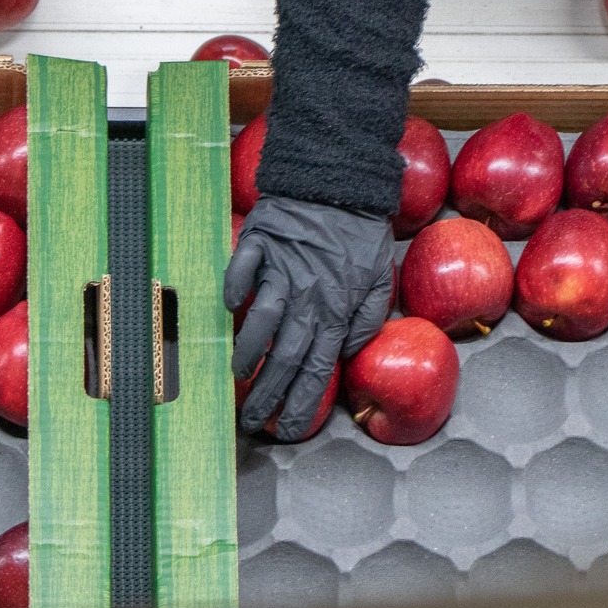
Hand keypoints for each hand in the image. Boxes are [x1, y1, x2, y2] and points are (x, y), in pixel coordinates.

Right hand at [223, 196, 394, 439]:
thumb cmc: (360, 231)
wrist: (342, 178)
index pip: (319, 368)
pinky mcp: (261, 242)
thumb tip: (349, 350)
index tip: (286, 429)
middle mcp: (308, 295)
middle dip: (268, 394)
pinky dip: (234, 287)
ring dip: (248, 349)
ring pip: (262, 319)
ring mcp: (281, 268)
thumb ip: (367, 319)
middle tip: (252, 420)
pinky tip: (228, 306)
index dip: (302, 402)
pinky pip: (241, 269)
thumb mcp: (379, 277)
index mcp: (337, 308)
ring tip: (238, 373)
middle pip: (286, 355)